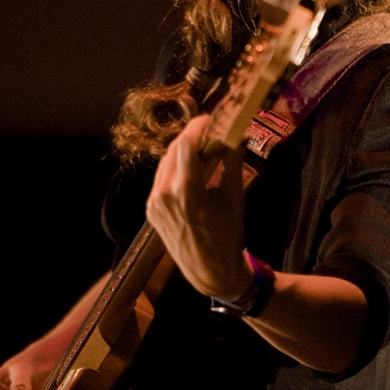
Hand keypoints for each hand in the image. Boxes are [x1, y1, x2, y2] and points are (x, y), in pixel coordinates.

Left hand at [145, 115, 252, 299]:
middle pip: (175, 150)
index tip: (213, 118)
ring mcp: (154, 203)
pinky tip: (192, 168)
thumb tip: (238, 134)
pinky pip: (162, 180)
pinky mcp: (151, 210)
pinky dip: (176, 169)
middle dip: (193, 136)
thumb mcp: (234, 197)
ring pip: (166, 163)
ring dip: (184, 151)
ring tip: (204, 147)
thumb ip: (232, 162)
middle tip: (211, 128)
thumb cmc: (228, 235)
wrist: (210, 271)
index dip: (199, 126)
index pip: (186, 144)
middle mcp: (164, 194)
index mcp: (186, 191)